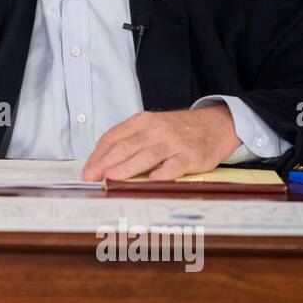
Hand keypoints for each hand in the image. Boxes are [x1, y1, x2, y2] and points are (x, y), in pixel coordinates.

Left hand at [82, 107, 241, 181]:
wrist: (215, 125)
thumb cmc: (177, 130)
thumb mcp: (151, 127)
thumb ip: (130, 140)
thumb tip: (103, 163)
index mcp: (141, 122)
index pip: (112, 137)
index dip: (97, 155)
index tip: (87, 170)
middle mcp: (155, 130)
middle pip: (125, 146)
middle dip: (105, 162)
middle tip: (91, 176)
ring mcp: (173, 143)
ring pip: (146, 155)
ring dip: (127, 167)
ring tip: (111, 177)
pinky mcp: (190, 156)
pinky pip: (174, 165)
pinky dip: (162, 173)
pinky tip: (151, 180)